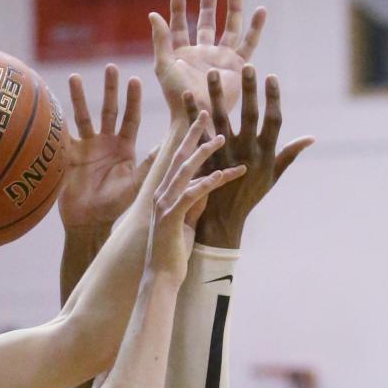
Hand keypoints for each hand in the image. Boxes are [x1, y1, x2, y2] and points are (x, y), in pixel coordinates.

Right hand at [57, 65, 156, 231]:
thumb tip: (168, 146)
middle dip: (110, 89)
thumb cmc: (114, 206)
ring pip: (83, 117)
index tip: (134, 80)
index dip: (132, 100)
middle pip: (108, 110)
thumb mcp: (135, 185)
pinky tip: (51, 104)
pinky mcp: (69, 155)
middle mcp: (105, 143)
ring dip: (79, 97)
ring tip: (75, 77)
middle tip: (111, 67)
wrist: (88, 222)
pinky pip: (63, 135)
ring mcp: (86, 147)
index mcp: (124, 148)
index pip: (130, 118)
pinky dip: (57, 121)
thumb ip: (148, 165)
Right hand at [147, 113, 246, 282]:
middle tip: (207, 111)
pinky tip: (227, 173)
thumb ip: (196, 199)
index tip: (203, 119)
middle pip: (178, 157)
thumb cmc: (173, 251)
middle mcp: (160, 195)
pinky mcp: (171, 217)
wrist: (161, 276)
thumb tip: (209, 183)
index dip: (190, 138)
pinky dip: (211, 182)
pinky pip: (193, 194)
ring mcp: (164, 205)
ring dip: (204, 153)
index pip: (178, 159)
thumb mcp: (187, 218)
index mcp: (163, 193)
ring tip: (222, 137)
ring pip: (185, 171)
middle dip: (193, 133)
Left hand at [150, 0, 265, 116]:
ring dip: (233, 9)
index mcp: (182, 55)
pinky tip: (261, 11)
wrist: (198, 114)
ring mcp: (220, 59)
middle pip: (206, 24)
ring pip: (229, 28)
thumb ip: (160, 40)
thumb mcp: (164, 66)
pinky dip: (256, 27)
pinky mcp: (236, 65)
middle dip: (208, 6)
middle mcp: (202, 54)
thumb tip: (153, 14)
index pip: (179, 27)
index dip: (177, 10)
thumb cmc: (177, 96)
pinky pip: (249, 42)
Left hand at [184, 66, 314, 247]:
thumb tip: (311, 138)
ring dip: (217, 95)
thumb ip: (289, 155)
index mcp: (265, 154)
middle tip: (246, 65)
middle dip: (249, 90)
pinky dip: (193, 116)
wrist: (223, 221)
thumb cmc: (249, 197)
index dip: (273, 98)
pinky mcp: (205, 161)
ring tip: (212, 72)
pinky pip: (197, 134)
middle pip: (250, 115)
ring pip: (221, 120)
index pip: (273, 120)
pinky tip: (187, 97)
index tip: (271, 76)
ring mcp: (224, 156)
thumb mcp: (273, 177)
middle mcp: (246, 152)